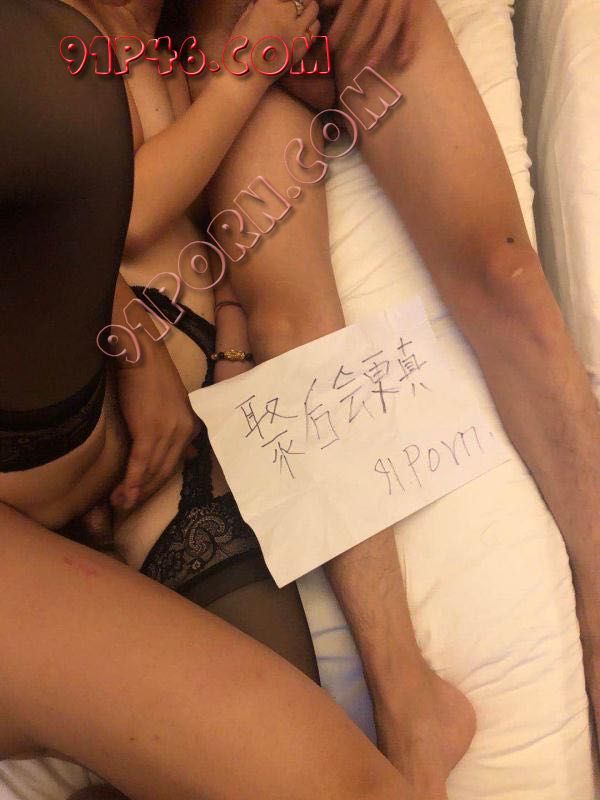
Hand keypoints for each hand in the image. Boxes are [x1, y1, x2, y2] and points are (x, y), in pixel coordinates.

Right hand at [110, 340, 198, 512]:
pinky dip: (131, 481)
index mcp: (189, 427)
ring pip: (152, 471)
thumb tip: (190, 454)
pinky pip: (140, 463)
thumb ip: (179, 429)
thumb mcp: (174, 405)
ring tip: (120, 504)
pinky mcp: (149, 431)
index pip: (175, 462)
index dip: (158, 481)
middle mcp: (182, 432)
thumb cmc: (150, 375)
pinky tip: (123, 494)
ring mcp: (167, 432)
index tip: (143, 495)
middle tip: (128, 506)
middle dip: (146, 492)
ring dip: (135, 491)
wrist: (141, 355)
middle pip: (165, 472)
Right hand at [233, 0, 321, 72]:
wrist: (248, 73)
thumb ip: (258, 5)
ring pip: (313, 8)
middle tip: (297, 5)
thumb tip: (264, 1)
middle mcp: (285, 14)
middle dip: (300, 0)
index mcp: (268, 4)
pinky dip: (312, 24)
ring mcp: (296, 30)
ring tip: (303, 13)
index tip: (285, 3)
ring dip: (309, 8)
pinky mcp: (303, 45)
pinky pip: (315, 27)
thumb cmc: (242, 47)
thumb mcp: (245, 18)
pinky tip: (304, 27)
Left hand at [322, 0, 417, 69]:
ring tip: (371, 65)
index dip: (339, 26)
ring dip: (382, 46)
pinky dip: (409, 43)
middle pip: (371, 18)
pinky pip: (413, 23)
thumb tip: (321, 5)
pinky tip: (403, 62)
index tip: (329, 47)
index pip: (351, 6)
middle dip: (358, 43)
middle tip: (345, 66)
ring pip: (393, 22)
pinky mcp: (416, 2)